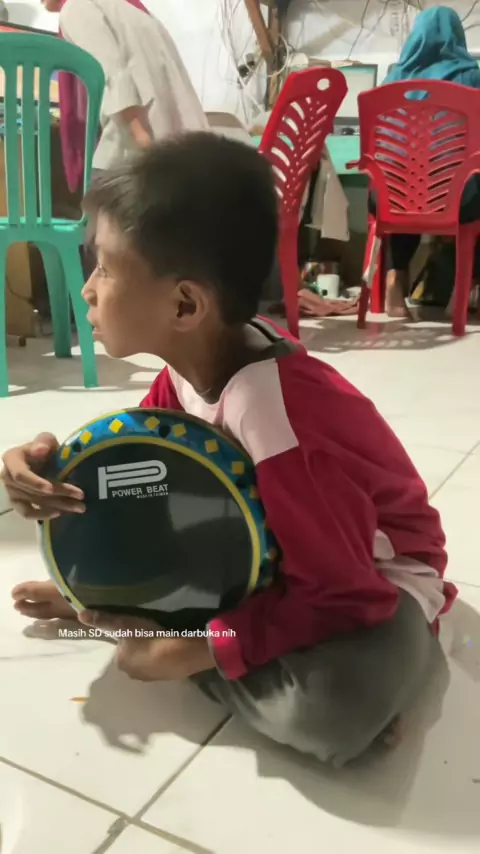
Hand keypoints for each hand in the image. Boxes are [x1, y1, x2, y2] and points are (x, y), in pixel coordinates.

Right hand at [1, 433, 84, 519]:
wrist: (40, 458)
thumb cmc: (42, 448)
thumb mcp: (45, 440)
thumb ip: (43, 441)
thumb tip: (41, 450)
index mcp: (12, 459)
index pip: (20, 474)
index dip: (35, 482)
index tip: (50, 489)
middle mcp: (8, 477)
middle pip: (33, 490)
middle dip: (59, 493)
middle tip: (80, 496)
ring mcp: (12, 491)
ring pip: (35, 502)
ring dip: (58, 505)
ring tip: (79, 506)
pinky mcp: (18, 503)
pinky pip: (27, 513)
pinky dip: (43, 514)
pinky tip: (59, 513)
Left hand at [78, 611, 214, 680]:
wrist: (178, 653)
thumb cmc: (148, 637)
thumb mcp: (124, 624)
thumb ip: (103, 620)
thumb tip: (80, 614)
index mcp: (120, 662)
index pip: (120, 650)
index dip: (127, 640)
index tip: (136, 630)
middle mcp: (131, 674)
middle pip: (132, 658)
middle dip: (138, 649)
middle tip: (148, 634)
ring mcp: (150, 678)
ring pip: (146, 664)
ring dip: (151, 655)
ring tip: (160, 640)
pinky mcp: (166, 678)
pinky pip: (160, 667)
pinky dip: (162, 660)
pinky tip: (169, 649)